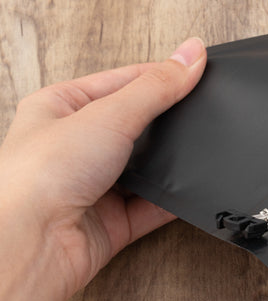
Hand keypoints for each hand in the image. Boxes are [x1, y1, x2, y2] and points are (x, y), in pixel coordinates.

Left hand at [0, 37, 206, 300]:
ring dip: (169, 162)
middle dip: (168, 121)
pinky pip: (154, 205)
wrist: (30, 246)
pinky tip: (191, 189)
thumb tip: (192, 53)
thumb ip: (157, 86)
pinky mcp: (112, 221)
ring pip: (147, 166)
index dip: (162, 75)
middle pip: (137, 123)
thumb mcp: (108, 114)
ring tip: (196, 150)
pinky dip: (174, 199)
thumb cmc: (40, 177)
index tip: (200, 70)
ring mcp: (95, 185)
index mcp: (60, 107)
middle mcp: (74, 146)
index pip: (123, 81)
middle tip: (203, 109)